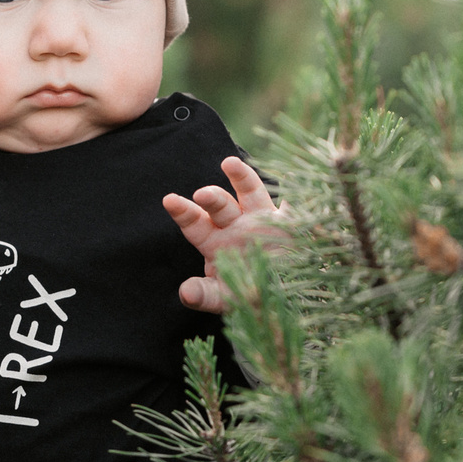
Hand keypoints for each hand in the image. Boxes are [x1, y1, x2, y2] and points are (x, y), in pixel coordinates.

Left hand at [162, 156, 282, 313]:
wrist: (284, 294)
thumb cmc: (247, 293)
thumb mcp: (225, 298)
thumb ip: (204, 295)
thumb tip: (185, 293)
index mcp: (215, 241)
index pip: (194, 223)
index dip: (182, 211)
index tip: (169, 200)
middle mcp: (236, 224)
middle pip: (221, 206)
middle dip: (212, 198)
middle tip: (202, 195)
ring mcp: (263, 220)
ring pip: (250, 193)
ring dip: (241, 178)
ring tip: (230, 163)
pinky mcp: (290, 223)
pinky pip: (293, 206)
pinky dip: (293, 195)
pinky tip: (290, 181)